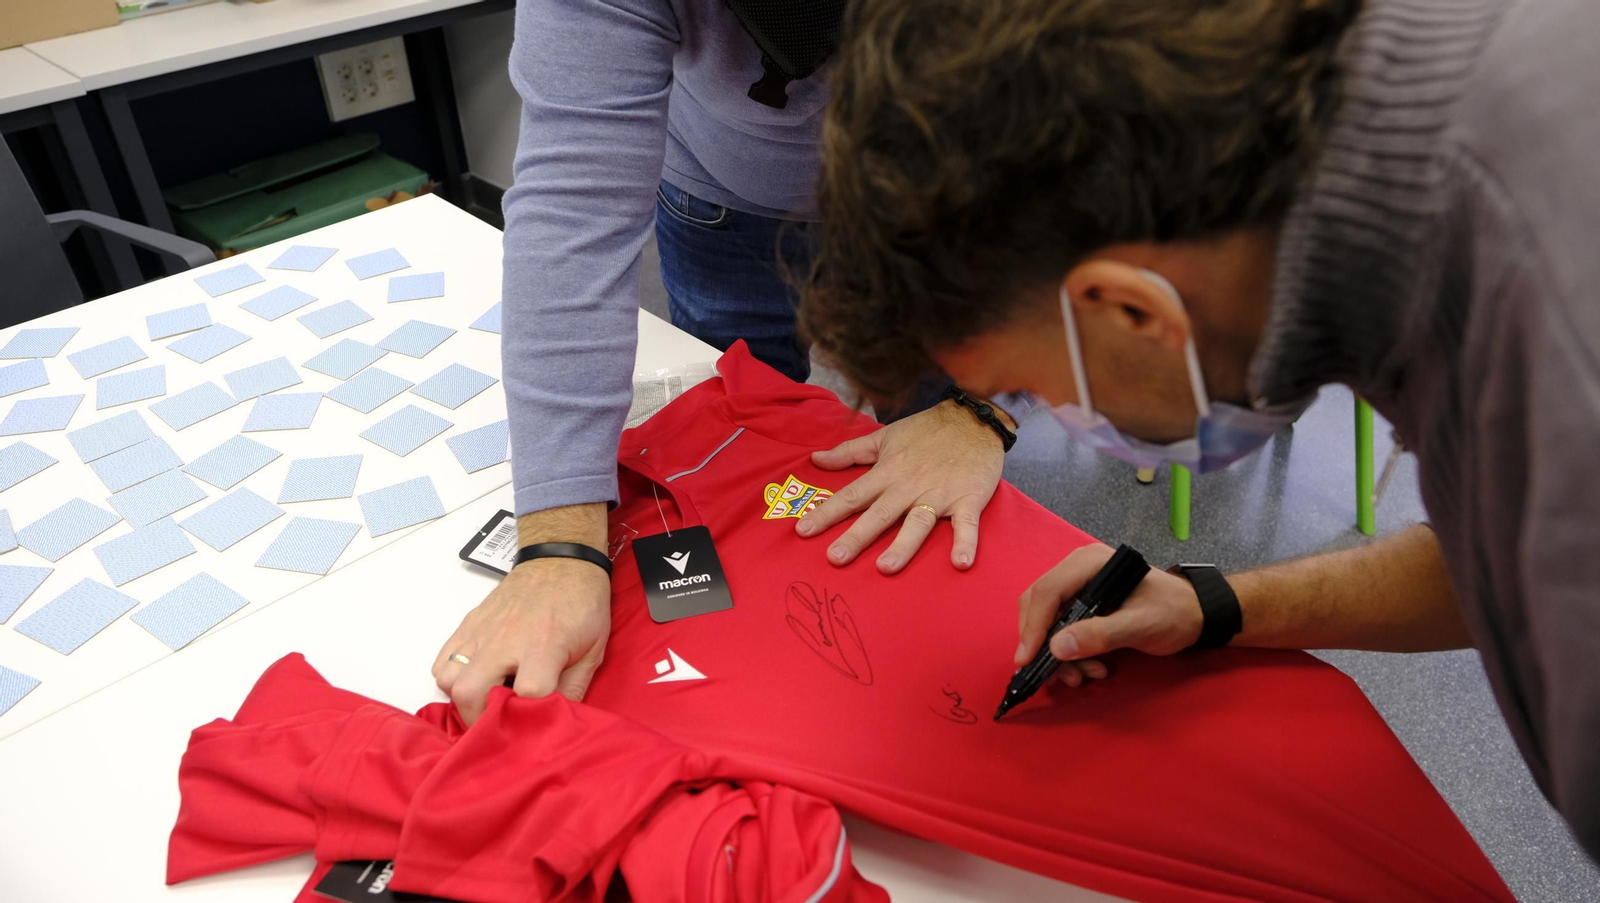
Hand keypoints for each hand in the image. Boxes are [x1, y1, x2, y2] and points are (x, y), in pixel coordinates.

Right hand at [433, 557, 610, 723]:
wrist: (560, 560)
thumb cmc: (581, 604)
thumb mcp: (593, 649)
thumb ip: (574, 689)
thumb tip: (555, 722)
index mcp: (544, 645)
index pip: (528, 693)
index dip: (532, 716)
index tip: (537, 724)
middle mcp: (506, 639)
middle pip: (472, 691)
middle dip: (482, 719)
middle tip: (498, 726)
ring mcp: (482, 631)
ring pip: (449, 678)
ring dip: (463, 699)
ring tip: (485, 702)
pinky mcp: (469, 625)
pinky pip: (442, 660)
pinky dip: (451, 677)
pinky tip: (475, 680)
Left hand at [796, 400, 1004, 573]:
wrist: (974, 419)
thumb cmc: (926, 430)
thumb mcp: (884, 436)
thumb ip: (849, 452)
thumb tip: (815, 459)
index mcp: (887, 473)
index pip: (851, 495)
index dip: (826, 513)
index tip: (803, 532)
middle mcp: (908, 486)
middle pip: (879, 515)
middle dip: (856, 536)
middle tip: (835, 559)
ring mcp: (938, 494)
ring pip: (917, 523)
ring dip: (903, 545)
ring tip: (886, 568)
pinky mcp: (968, 500)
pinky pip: (966, 525)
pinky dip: (965, 542)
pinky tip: (960, 562)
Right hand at [1015, 543, 1204, 687]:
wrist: (1195, 614)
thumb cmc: (1173, 613)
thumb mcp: (1140, 625)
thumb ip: (1101, 635)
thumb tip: (1057, 648)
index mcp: (1089, 563)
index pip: (1047, 592)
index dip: (1033, 627)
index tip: (1026, 660)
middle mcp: (1076, 569)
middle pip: (1039, 605)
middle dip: (1045, 644)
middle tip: (1060, 675)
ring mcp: (1077, 586)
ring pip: (1047, 621)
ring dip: (1060, 654)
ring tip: (1085, 676)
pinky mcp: (1081, 603)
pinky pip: (1060, 628)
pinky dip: (1069, 652)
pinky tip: (1090, 668)